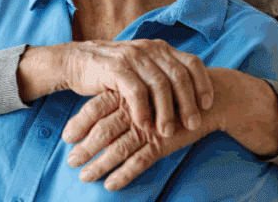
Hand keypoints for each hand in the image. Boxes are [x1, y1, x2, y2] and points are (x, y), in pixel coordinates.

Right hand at [57, 39, 213, 136]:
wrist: (75, 61)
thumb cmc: (112, 71)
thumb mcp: (142, 67)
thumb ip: (162, 74)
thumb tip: (189, 95)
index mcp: (160, 48)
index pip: (192, 62)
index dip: (203, 84)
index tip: (207, 105)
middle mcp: (149, 49)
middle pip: (179, 76)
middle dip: (188, 103)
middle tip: (192, 125)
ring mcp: (132, 56)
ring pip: (160, 85)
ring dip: (166, 111)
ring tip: (166, 132)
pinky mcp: (114, 68)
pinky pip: (135, 91)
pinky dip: (142, 110)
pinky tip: (143, 125)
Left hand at [61, 90, 215, 190]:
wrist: (211, 99)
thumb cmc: (172, 95)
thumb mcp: (146, 91)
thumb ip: (122, 99)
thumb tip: (97, 117)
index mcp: (128, 93)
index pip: (96, 106)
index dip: (79, 122)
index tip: (66, 136)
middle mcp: (136, 109)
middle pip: (103, 130)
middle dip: (84, 148)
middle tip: (70, 161)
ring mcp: (150, 127)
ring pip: (119, 148)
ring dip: (100, 165)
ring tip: (85, 176)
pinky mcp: (164, 142)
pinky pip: (140, 162)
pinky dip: (124, 174)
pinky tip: (111, 184)